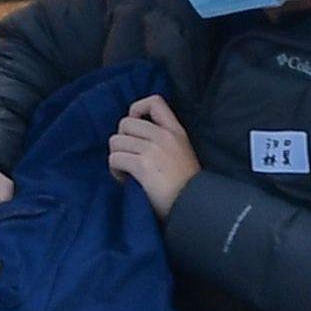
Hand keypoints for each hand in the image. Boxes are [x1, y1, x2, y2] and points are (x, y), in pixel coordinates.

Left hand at [106, 95, 201, 218]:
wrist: (196, 208)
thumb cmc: (188, 188)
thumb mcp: (183, 153)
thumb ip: (163, 141)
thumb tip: (133, 139)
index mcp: (176, 131)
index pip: (155, 101)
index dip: (137, 109)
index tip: (135, 129)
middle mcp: (164, 136)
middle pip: (125, 123)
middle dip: (121, 141)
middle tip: (129, 158)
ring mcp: (153, 150)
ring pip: (116, 141)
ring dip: (116, 157)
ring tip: (127, 171)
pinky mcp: (142, 165)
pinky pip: (115, 158)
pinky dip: (115, 170)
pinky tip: (126, 181)